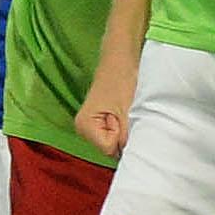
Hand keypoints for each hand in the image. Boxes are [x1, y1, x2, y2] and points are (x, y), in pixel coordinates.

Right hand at [76, 43, 139, 159]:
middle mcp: (83, 130)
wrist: (122, 57)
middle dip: (124, 135)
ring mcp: (91, 126)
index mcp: (84, 126)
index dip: (122, 135)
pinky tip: (124, 111)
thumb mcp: (127, 111)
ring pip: (116, 143)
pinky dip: (124, 127)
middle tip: (126, 112)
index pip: (110, 149)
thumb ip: (126, 137)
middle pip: (112, 149)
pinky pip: (117, 135)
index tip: (123, 115)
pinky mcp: (101, 123)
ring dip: (125, 130)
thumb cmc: (122, 78)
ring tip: (125, 109)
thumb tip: (131, 157)